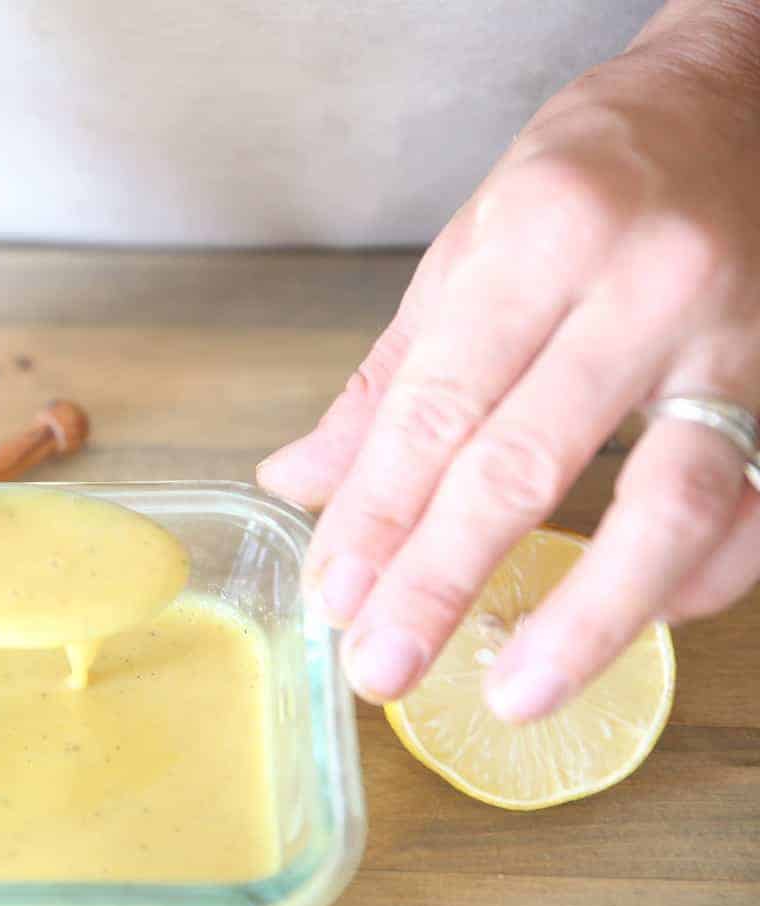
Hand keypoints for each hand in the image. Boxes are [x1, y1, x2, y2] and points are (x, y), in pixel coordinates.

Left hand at [256, 0, 759, 722]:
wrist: (741, 103)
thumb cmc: (589, 178)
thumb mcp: (467, 254)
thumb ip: (388, 382)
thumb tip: (299, 485)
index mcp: (543, 238)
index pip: (437, 406)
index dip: (378, 513)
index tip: (335, 594)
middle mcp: (647, 285)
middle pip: (528, 462)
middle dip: (442, 578)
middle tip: (382, 666)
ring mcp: (740, 340)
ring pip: (670, 504)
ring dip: (587, 617)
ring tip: (513, 693)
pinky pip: (754, 510)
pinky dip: (698, 580)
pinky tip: (635, 622)